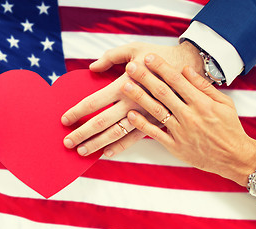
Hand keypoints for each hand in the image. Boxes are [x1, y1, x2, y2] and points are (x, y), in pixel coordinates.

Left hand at [62, 41, 203, 156]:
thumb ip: (111, 57)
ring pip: (116, 134)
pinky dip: (120, 147)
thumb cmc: (161, 56)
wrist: (190, 68)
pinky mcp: (155, 123)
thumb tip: (92, 68)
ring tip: (82, 152)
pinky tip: (107, 153)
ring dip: (97, 144)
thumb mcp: (135, 49)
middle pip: (101, 122)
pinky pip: (135, 139)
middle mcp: (132, 103)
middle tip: (67, 143)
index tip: (64, 120)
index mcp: (125, 84)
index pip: (94, 101)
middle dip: (82, 134)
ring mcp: (144, 115)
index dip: (77, 111)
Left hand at [122, 54, 255, 185]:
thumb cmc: (229, 128)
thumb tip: (185, 69)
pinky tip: (130, 115)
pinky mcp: (176, 146)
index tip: (149, 57)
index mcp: (202, 103)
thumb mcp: (223, 103)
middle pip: (163, 93)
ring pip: (156, 111)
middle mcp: (190, 115)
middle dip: (145, 78)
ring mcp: (181, 132)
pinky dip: (142, 125)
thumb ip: (203, 86)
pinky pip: (156, 134)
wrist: (234, 158)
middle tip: (131, 66)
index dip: (162, 67)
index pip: (177, 80)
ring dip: (139, 97)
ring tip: (126, 86)